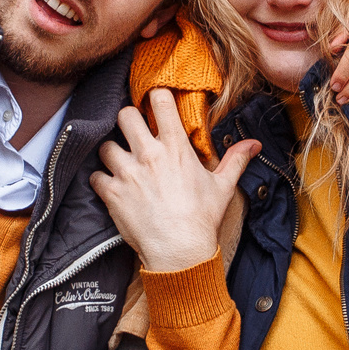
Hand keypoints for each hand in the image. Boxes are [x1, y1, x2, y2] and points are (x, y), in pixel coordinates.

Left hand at [89, 89, 260, 273]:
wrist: (180, 252)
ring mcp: (127, 173)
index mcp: (175, 148)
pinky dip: (100, 179)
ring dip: (112, 152)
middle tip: (133, 131)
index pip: (160, 102)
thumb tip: (254, 144)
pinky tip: (111, 185)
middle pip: (125, 115)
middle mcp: (148, 155)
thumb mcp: (223, 187)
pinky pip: (94, 175)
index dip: (156, 97)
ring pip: (105, 145)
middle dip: (128, 120)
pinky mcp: (112, 193)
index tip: (155, 103)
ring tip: (120, 161)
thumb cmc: (202, 219)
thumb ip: (236, 160)